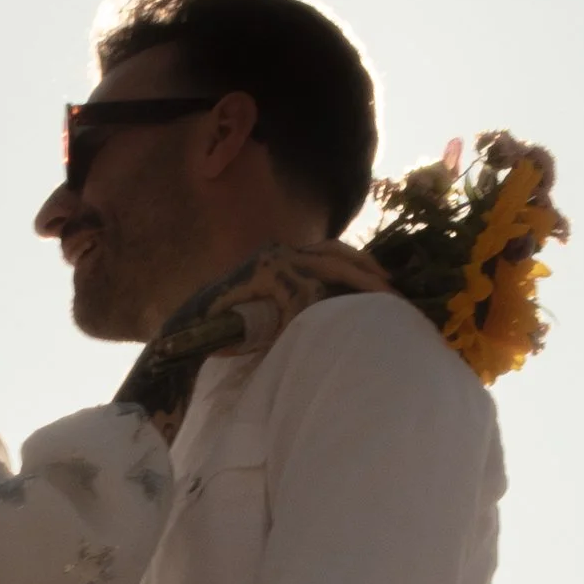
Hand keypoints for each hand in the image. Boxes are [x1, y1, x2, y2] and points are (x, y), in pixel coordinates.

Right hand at [163, 238, 399, 347]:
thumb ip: (301, 310)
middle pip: (338, 254)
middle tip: (394, 294)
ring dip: (355, 284)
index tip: (387, 288)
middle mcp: (281, 251)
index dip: (363, 268)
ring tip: (377, 303)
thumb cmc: (230, 330)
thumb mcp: (275, 315)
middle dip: (369, 274)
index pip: (334, 254)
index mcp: (287, 258)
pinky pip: (301, 291)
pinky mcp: (263, 274)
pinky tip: (330, 323)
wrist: (188, 332)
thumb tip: (338, 324)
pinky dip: (316, 309)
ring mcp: (272, 260)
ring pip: (326, 266)